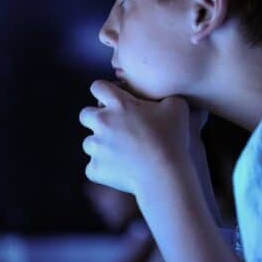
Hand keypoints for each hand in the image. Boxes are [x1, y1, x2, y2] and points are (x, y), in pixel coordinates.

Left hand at [79, 80, 191, 194]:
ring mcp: (96, 146)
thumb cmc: (173, 139)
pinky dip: (103, 170)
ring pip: (88, 143)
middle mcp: (102, 122)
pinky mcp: (95, 168)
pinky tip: (119, 171)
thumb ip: (163, 95)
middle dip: (94, 119)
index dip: (103, 92)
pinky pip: (92, 167)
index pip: (98, 87)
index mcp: (118, 104)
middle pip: (85, 115)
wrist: (164, 174)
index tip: (111, 99)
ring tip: (120, 153)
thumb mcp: (177, 107)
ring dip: (100, 146)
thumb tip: (161, 97)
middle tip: (112, 128)